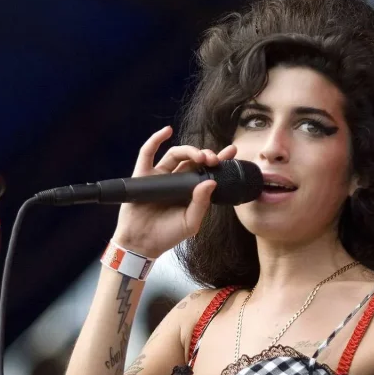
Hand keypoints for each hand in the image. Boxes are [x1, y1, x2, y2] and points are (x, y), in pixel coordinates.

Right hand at [111, 126, 236, 257]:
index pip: (207, 171)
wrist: (141, 243)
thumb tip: (211, 182)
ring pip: (175, 154)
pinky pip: (147, 153)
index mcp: (191, 191)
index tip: (232, 151)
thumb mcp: (191, 222)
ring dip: (189, 150)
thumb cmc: (167, 235)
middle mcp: (177, 180)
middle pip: (193, 159)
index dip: (220, 159)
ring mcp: (160, 176)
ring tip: (199, 155)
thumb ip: (202, 204)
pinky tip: (167, 131)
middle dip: (205, 155)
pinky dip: (156, 139)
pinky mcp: (142, 175)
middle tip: (214, 159)